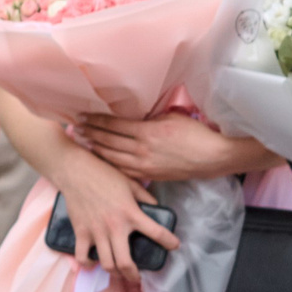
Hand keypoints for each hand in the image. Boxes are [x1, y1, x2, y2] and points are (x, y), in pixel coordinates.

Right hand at [47, 150, 178, 273]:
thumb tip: (155, 207)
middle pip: (126, 263)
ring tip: (118, 272)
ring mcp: (96, 231)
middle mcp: (114, 226)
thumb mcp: (130, 182)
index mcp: (130, 213)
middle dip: (134, 276)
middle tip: (137, 278)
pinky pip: (83, 256)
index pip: (157, 233)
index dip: (169, 242)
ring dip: (114, 273)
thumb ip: (145, 197)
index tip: (174, 246)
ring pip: (106, 264)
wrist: (75, 171)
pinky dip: (88, 263)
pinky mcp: (81, 232)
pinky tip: (93, 261)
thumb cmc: (104, 174)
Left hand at [72, 111, 255, 182]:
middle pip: (109, 141)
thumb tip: (134, 117)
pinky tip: (102, 161)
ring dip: (97, 150)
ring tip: (83, 143)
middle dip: (90, 134)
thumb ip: (150, 119)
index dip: (95, 120)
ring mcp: (146, 166)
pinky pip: (125, 171)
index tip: (82, 116)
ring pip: (113, 158)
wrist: (215, 158)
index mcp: (147, 132)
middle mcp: (142, 150)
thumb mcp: (171, 118)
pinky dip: (111, 166)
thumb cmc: (196, 134)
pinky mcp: (152, 176)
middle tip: (76, 128)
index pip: (113, 125)